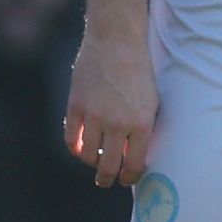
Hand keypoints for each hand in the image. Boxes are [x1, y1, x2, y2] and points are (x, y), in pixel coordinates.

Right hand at [62, 26, 157, 187]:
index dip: (129, 178)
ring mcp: (94, 115)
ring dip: (92, 163)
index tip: (127, 180)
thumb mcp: (151, 101)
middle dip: (108, 178)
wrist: (117, 41)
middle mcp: (117, 124)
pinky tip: (80, 148)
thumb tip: (133, 157)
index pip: (133, 165)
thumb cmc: (140, 71)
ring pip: (88, 155)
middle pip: (108, 166)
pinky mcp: (76, 106)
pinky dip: (75, 148)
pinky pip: (71, 138)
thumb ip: (143, 130)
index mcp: (141, 124)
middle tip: (107, 180)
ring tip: (96, 162)